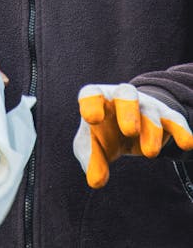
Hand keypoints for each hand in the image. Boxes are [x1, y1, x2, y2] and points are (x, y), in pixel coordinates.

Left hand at [73, 83, 192, 187]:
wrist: (128, 125)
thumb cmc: (103, 134)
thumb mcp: (92, 145)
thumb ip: (91, 159)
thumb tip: (95, 181)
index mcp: (98, 99)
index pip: (91, 93)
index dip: (91, 103)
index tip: (93, 119)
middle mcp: (121, 97)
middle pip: (126, 93)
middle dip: (128, 111)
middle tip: (130, 131)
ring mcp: (145, 105)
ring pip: (150, 110)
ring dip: (152, 129)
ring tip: (149, 153)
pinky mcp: (165, 116)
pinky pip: (174, 120)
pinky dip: (181, 130)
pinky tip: (188, 143)